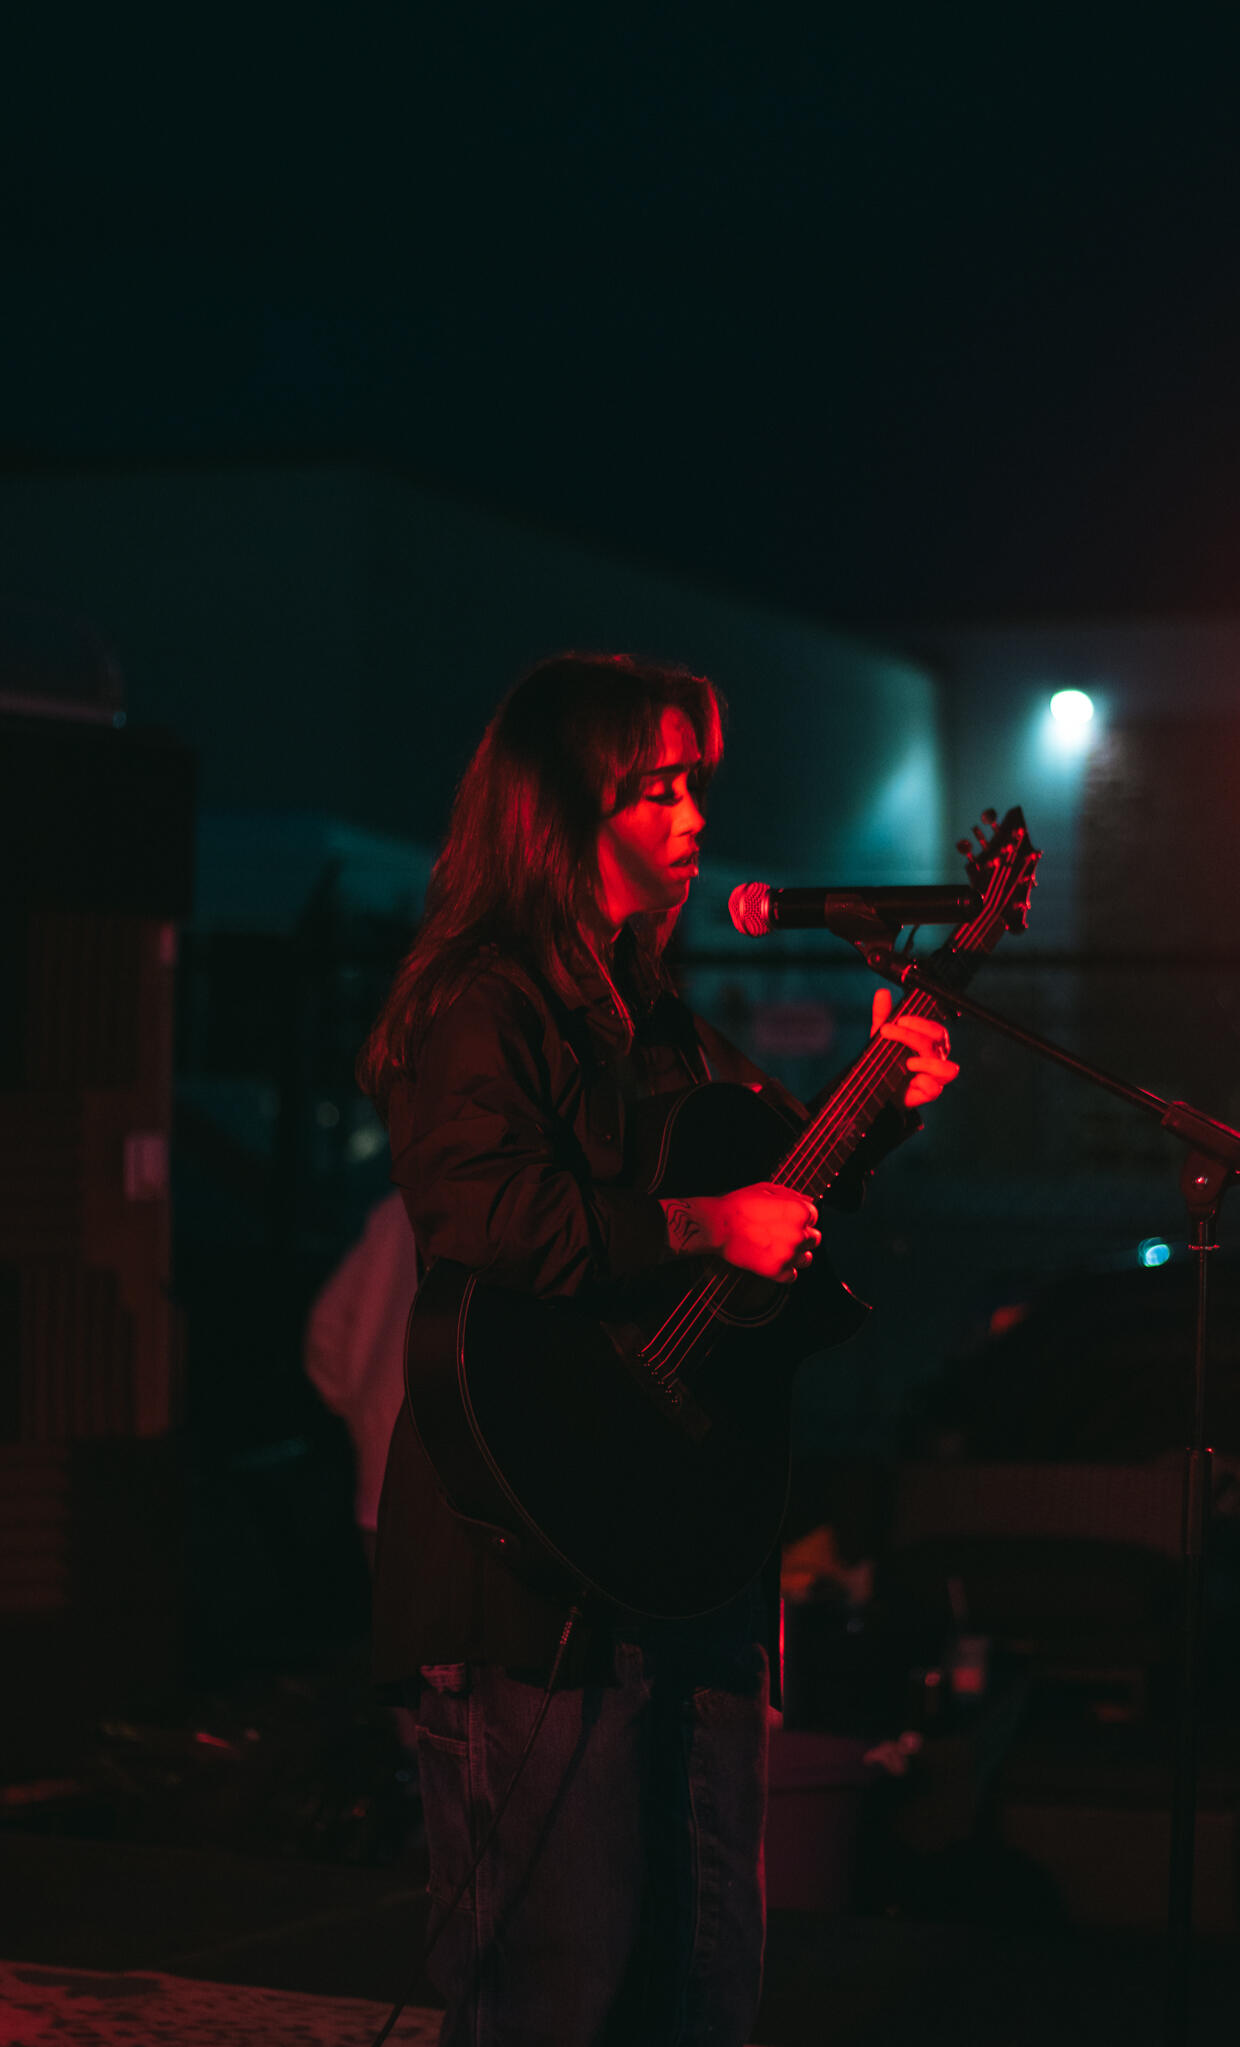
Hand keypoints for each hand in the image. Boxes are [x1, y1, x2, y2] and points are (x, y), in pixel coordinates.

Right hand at [661, 1184, 820, 1283]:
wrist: (717, 1226)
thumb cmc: (740, 1205)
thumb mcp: (768, 1189)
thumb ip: (793, 1195)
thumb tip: (809, 1200)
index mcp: (800, 1212)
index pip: (814, 1216)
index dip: (800, 1216)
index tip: (786, 1218)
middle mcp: (799, 1234)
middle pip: (814, 1239)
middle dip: (801, 1235)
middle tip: (781, 1233)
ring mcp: (789, 1255)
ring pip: (806, 1259)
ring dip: (796, 1254)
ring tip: (777, 1247)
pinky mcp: (777, 1272)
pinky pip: (793, 1275)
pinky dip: (785, 1270)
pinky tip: (773, 1260)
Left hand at [870, 988, 959, 1107]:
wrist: (880, 1088)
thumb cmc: (888, 1059)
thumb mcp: (882, 1037)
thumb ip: (883, 1016)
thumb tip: (882, 992)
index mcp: (930, 1041)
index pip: (935, 1028)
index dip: (920, 1022)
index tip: (899, 1019)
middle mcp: (936, 1057)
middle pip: (938, 1041)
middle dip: (912, 1035)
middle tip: (888, 1032)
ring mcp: (935, 1076)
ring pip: (948, 1069)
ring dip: (928, 1064)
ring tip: (908, 1063)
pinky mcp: (928, 1093)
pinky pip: (935, 1089)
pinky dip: (925, 1084)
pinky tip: (912, 1081)